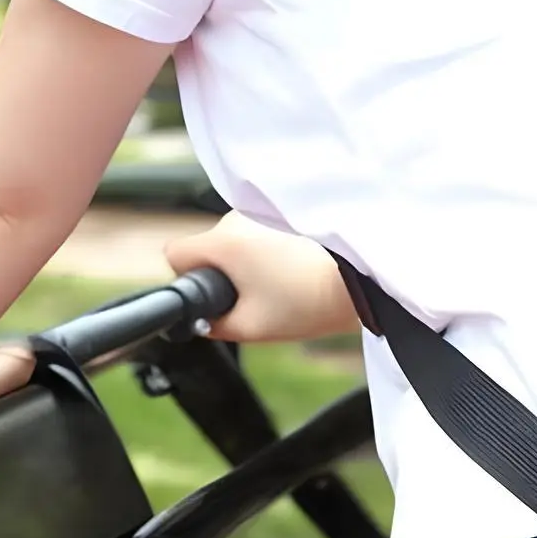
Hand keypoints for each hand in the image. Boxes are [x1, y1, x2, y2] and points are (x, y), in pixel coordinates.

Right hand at [164, 213, 358, 343]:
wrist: (362, 279)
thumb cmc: (309, 301)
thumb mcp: (252, 326)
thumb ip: (214, 324)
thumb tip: (201, 320)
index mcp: (223, 241)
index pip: (175, 254)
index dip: (188, 280)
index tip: (213, 295)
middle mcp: (237, 217)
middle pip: (210, 248)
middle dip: (224, 274)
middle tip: (256, 299)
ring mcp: (263, 211)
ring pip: (237, 241)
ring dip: (249, 263)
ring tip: (282, 286)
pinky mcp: (286, 212)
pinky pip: (261, 234)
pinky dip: (270, 252)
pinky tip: (294, 271)